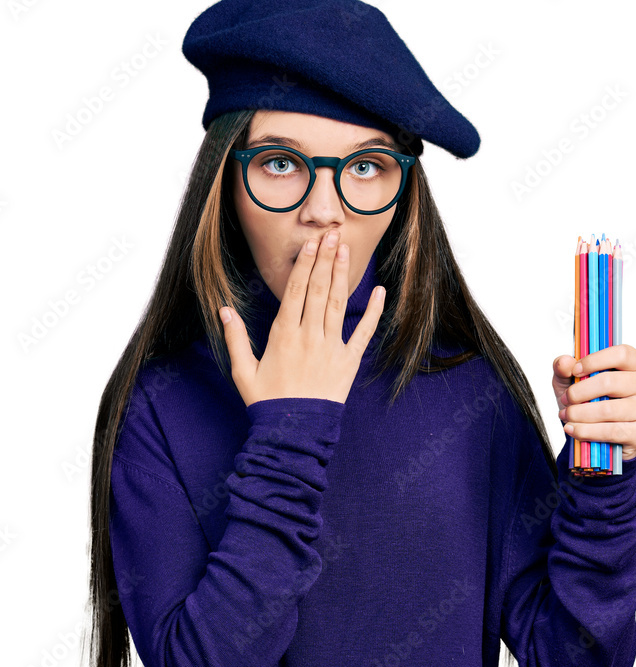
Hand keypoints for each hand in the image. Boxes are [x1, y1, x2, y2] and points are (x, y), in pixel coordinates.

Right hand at [218, 230, 385, 406]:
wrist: (294, 432)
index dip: (303, 264)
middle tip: (331, 234)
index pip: (294, 291)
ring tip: (345, 249)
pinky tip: (379, 291)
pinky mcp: (349, 362)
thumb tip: (224, 310)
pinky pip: (364, 332)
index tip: (309, 243)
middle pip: (317, 290)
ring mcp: (331, 348)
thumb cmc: (266, 403)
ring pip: (337, 304)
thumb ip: (236, 338)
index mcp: (283, 335)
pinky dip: (373, 311)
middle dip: (324, 259)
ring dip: (342, 275)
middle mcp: (309, 337)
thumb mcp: (243, 371)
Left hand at [552, 344, 635, 460]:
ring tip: (566, 416)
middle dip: (580, 392)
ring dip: (580, 414)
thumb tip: (563, 362)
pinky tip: (573, 429)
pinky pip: (612, 431)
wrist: (600, 437)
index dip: (594, 361)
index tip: (574, 371)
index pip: (621, 354)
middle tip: (565, 399)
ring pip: (609, 410)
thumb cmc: (589, 401)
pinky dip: (587, 431)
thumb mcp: (572, 382)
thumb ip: (565, 369)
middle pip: (611, 382)